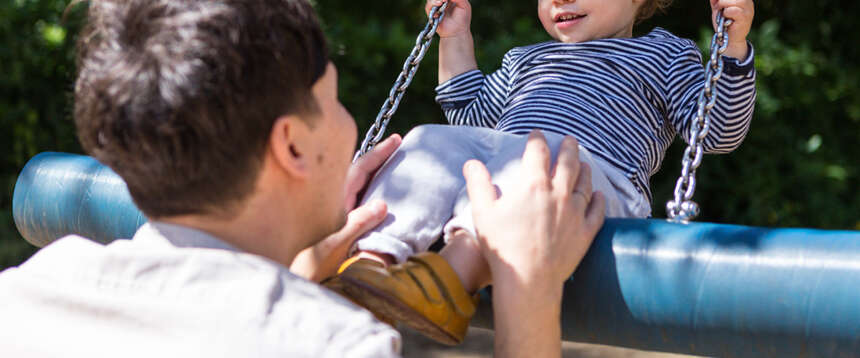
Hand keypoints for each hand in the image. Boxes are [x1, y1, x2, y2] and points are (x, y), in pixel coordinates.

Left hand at [291, 134, 401, 280]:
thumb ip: (358, 222)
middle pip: (358, 171)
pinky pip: (353, 198)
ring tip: (389, 167)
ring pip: (355, 184)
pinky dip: (368, 190)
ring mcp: (331, 209)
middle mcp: (331, 198)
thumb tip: (383, 205)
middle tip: (396, 146)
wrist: (291, 279)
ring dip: (372, 174)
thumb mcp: (335, 243)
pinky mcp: (331, 221)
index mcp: (332, 197)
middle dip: (377, 159)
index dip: (379, 153)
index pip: (360, 167)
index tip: (396, 140)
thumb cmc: (307, 263)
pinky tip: (375, 195)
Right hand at [426, 0, 471, 38]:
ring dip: (435, 0)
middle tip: (445, 0)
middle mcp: (442, 2)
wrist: (457, 32)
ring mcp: (436, 7)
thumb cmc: (463, 19)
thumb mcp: (464, 5)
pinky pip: (428, 7)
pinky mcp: (431, 14)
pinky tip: (438, 6)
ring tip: (442, 2)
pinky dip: (432, 5)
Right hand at [464, 131, 605, 288]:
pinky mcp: (585, 233)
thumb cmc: (502, 246)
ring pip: (584, 184)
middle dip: (569, 147)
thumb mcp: (482, 212)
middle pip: (568, 162)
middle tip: (570, 140)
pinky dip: (599, 201)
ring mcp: (575, 213)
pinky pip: (596, 212)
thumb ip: (478, 184)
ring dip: (584, 170)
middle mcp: (558, 194)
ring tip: (584, 163)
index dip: (537, 140)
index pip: (538, 152)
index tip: (537, 134)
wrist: (528, 280)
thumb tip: (471, 163)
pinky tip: (599, 196)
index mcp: (533, 185)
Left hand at [711, 0, 753, 58]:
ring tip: (722, 13)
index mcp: (743, 0)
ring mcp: (748, 10)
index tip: (717, 3)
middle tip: (718, 8)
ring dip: (723, 5)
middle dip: (722, 1)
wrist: (728, 40)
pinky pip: (733, 10)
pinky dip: (726, 13)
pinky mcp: (745, 18)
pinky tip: (726, 19)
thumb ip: (716, 2)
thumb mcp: (718, 10)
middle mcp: (748, 2)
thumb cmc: (724, 24)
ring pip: (735, 1)